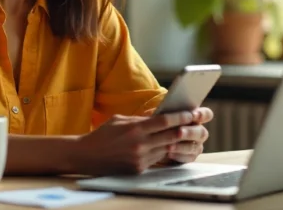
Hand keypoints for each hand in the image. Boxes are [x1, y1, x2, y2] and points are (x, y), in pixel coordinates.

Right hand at [73, 111, 195, 175]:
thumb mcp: (120, 120)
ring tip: (185, 135)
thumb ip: (140, 119)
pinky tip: (167, 147)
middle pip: (171, 136)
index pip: (164, 121)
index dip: (180, 117)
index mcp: (135, 128)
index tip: (191, 113)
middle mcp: (139, 144)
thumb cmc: (103, 134)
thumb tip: (160, 115)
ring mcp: (140, 158)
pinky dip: (163, 152)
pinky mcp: (138, 169)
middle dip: (185, 130)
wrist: (86, 156)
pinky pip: (157, 159)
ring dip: (175, 142)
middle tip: (195, 125)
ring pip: (166, 149)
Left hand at [165, 107, 213, 163]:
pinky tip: (169, 154)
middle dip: (190, 132)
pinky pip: (189, 158)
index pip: (206, 114)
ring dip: (182, 146)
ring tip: (169, 146)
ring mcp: (196, 145)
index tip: (193, 114)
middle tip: (179, 132)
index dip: (202, 115)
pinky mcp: (190, 156)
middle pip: (202, 133)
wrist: (155, 139)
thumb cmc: (161, 122)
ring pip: (195, 147)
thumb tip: (167, 107)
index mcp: (196, 117)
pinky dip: (179, 156)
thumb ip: (170, 112)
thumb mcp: (163, 115)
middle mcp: (199, 131)